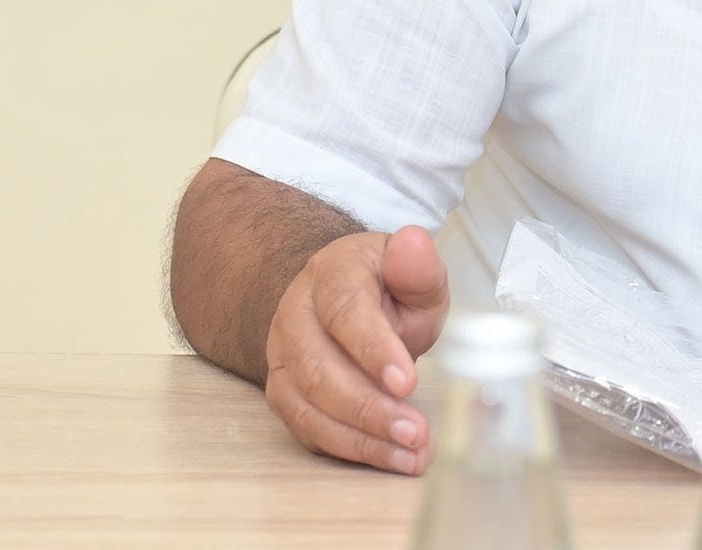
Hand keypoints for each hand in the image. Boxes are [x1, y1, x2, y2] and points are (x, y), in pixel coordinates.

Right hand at [263, 224, 449, 474]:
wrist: (342, 300)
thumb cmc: (388, 289)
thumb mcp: (415, 274)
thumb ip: (418, 268)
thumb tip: (413, 242)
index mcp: (332, 274)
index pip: (345, 310)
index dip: (374, 348)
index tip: (408, 382)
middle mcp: (296, 315)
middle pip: (319, 368)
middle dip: (369, 407)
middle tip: (416, 432)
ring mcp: (283, 356)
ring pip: (307, 404)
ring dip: (360, 436)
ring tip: (409, 453)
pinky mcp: (284, 392)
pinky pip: (306, 428)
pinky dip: (347, 448)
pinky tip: (388, 457)